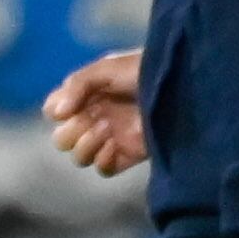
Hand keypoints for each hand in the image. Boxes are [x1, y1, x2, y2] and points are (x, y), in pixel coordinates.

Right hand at [41, 49, 145, 175]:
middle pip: (62, 139)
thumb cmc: (146, 70)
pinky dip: (103, 160)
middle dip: (72, 131)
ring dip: (87, 145)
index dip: (58, 111)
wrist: (183, 88)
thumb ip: (77, 85)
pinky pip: (103, 169)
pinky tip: (115, 146)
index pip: (54, 111)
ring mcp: (111, 138)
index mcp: (87, 96)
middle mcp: (95, 118)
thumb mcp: (107, 68)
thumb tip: (56, 114)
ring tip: (108, 130)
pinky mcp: (128, 154)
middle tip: (93, 120)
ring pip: (79, 157)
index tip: (72, 105)